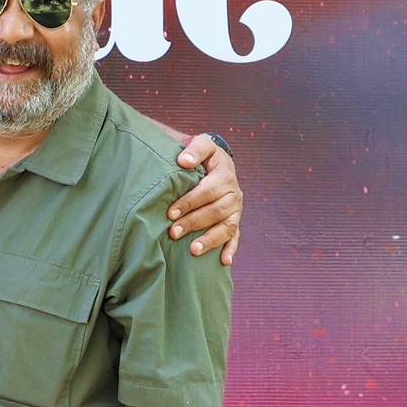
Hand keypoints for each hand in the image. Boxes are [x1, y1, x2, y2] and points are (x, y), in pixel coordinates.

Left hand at [168, 134, 241, 263]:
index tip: (170, 212)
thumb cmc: (205, 156)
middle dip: (193, 223)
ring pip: (227, 227)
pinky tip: (224, 262)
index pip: (207, 191)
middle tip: (173, 232)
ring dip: (210, 240)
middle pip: (215, 212)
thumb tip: (184, 161)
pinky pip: (236, 237)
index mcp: (225, 176)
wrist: (219, 163)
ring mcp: (236, 210)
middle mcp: (234, 194)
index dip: (189, 202)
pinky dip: (231, 249)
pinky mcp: (236, 221)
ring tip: (193, 250)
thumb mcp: (203, 145)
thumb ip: (195, 149)